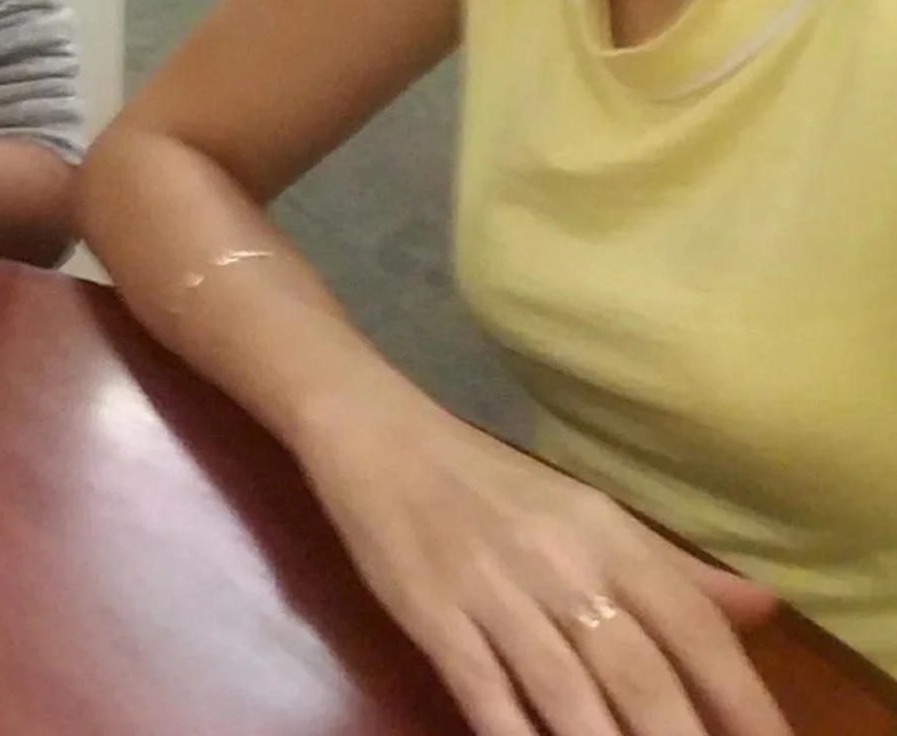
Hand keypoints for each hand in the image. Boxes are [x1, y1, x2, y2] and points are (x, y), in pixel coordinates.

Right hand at [296, 395, 787, 735]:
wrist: (375, 432)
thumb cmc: (488, 479)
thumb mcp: (586, 510)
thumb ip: (671, 567)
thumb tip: (761, 610)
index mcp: (606, 533)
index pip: (692, 624)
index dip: (739, 696)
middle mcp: (560, 563)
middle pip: (638, 674)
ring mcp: (492, 592)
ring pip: (566, 695)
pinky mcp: (432, 613)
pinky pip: (483, 691)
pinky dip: (513, 733)